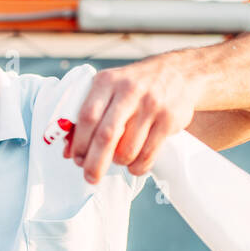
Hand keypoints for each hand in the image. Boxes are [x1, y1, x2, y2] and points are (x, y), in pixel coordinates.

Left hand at [65, 61, 202, 182]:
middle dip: (94, 163)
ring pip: (127, 150)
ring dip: (119, 163)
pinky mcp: (169, 119)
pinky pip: (148, 155)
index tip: (76, 159)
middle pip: (106, 136)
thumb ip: (88, 116)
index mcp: (107, 82)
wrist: (179, 72)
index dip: (79, 143)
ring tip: (119, 159)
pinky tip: (135, 163)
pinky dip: (138, 166)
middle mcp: (129, 91)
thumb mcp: (109, 89)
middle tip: (90, 177)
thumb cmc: (135, 86)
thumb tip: (69, 151)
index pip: (86, 117)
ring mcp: (151, 105)